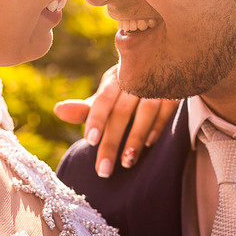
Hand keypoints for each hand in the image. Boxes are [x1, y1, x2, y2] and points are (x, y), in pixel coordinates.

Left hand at [54, 64, 178, 177]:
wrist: (165, 64)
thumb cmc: (130, 86)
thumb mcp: (109, 95)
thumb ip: (86, 108)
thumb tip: (58, 110)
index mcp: (115, 78)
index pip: (102, 99)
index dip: (96, 119)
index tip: (90, 141)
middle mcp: (135, 78)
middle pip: (121, 111)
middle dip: (112, 142)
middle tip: (103, 171)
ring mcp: (157, 83)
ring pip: (146, 110)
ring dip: (136, 137)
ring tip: (126, 162)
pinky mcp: (176, 89)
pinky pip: (168, 109)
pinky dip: (158, 126)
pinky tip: (149, 144)